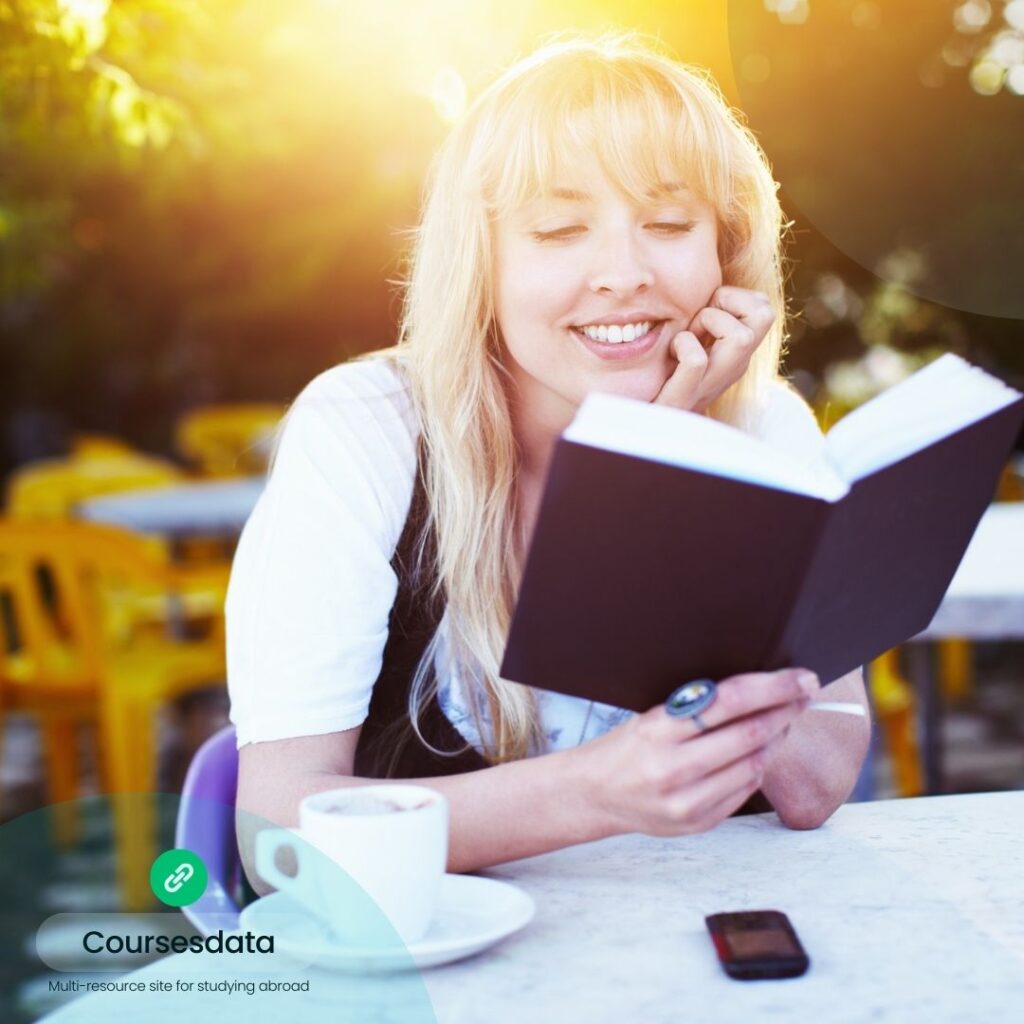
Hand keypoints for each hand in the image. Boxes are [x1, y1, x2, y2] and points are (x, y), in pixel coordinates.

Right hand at [571, 668, 819, 837]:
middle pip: (750, 734)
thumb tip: (760, 689)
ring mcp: (688, 801)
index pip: (729, 702)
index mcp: (658, 730)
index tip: (800, 678)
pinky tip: (756, 752)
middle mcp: (673, 768)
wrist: (595, 794)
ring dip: (776, 739)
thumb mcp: (653, 716)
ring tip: (781, 721)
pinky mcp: (699, 823)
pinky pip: (745, 790)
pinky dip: (758, 766)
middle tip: (806, 693)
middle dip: (786, 710)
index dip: (773, 687)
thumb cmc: (628, 746)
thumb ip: (699, 707)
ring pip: (755, 764)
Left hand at [653, 286, 774, 412]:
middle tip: (700, 319)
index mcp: (736, 353)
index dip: (735, 296)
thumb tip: (708, 286)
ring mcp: (712, 384)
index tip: (706, 309)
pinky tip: (671, 352)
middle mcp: (732, 368)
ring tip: (685, 336)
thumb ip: (701, 317)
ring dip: (709, 321)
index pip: (763, 307)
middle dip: (729, 301)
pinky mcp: (684, 399)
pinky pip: (697, 360)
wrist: (642, 429)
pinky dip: (683, 345)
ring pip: (741, 336)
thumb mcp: (687, 340)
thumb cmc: (660, 378)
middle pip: (765, 314)